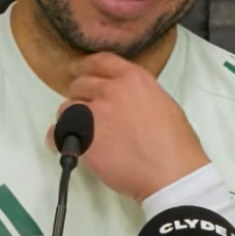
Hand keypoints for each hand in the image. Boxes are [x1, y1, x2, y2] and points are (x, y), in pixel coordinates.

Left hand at [45, 52, 209, 203]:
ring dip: (70, 116)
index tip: (77, 70)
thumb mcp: (163, 102)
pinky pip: (59, 133)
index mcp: (132, 79)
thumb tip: (123, 97)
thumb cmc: (176, 144)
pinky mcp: (84, 139)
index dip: (84, 65)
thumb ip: (137, 93)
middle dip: (79, 95)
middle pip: (80, 84)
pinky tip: (66, 143)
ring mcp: (94, 115)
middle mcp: (110, 91)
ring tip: (78, 128)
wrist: (172, 174)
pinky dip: (58, 137)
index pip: (99, 61)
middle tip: (84, 108)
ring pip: (67, 107)